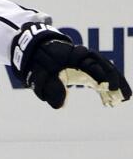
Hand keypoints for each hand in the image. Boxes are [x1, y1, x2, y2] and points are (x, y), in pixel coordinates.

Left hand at [12, 23, 130, 108]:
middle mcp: (85, 57)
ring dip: (116, 85)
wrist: (36, 53)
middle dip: (116, 81)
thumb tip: (61, 106)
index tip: (109, 87)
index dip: (102, 74)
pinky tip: (110, 101)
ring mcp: (88, 63)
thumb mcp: (40, 77)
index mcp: (74, 56)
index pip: (92, 63)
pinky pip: (101, 78)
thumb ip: (50, 89)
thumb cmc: (38, 64)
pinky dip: (106, 89)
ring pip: (107, 72)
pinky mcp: (87, 70)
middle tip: (123, 97)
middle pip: (106, 66)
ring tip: (123, 100)